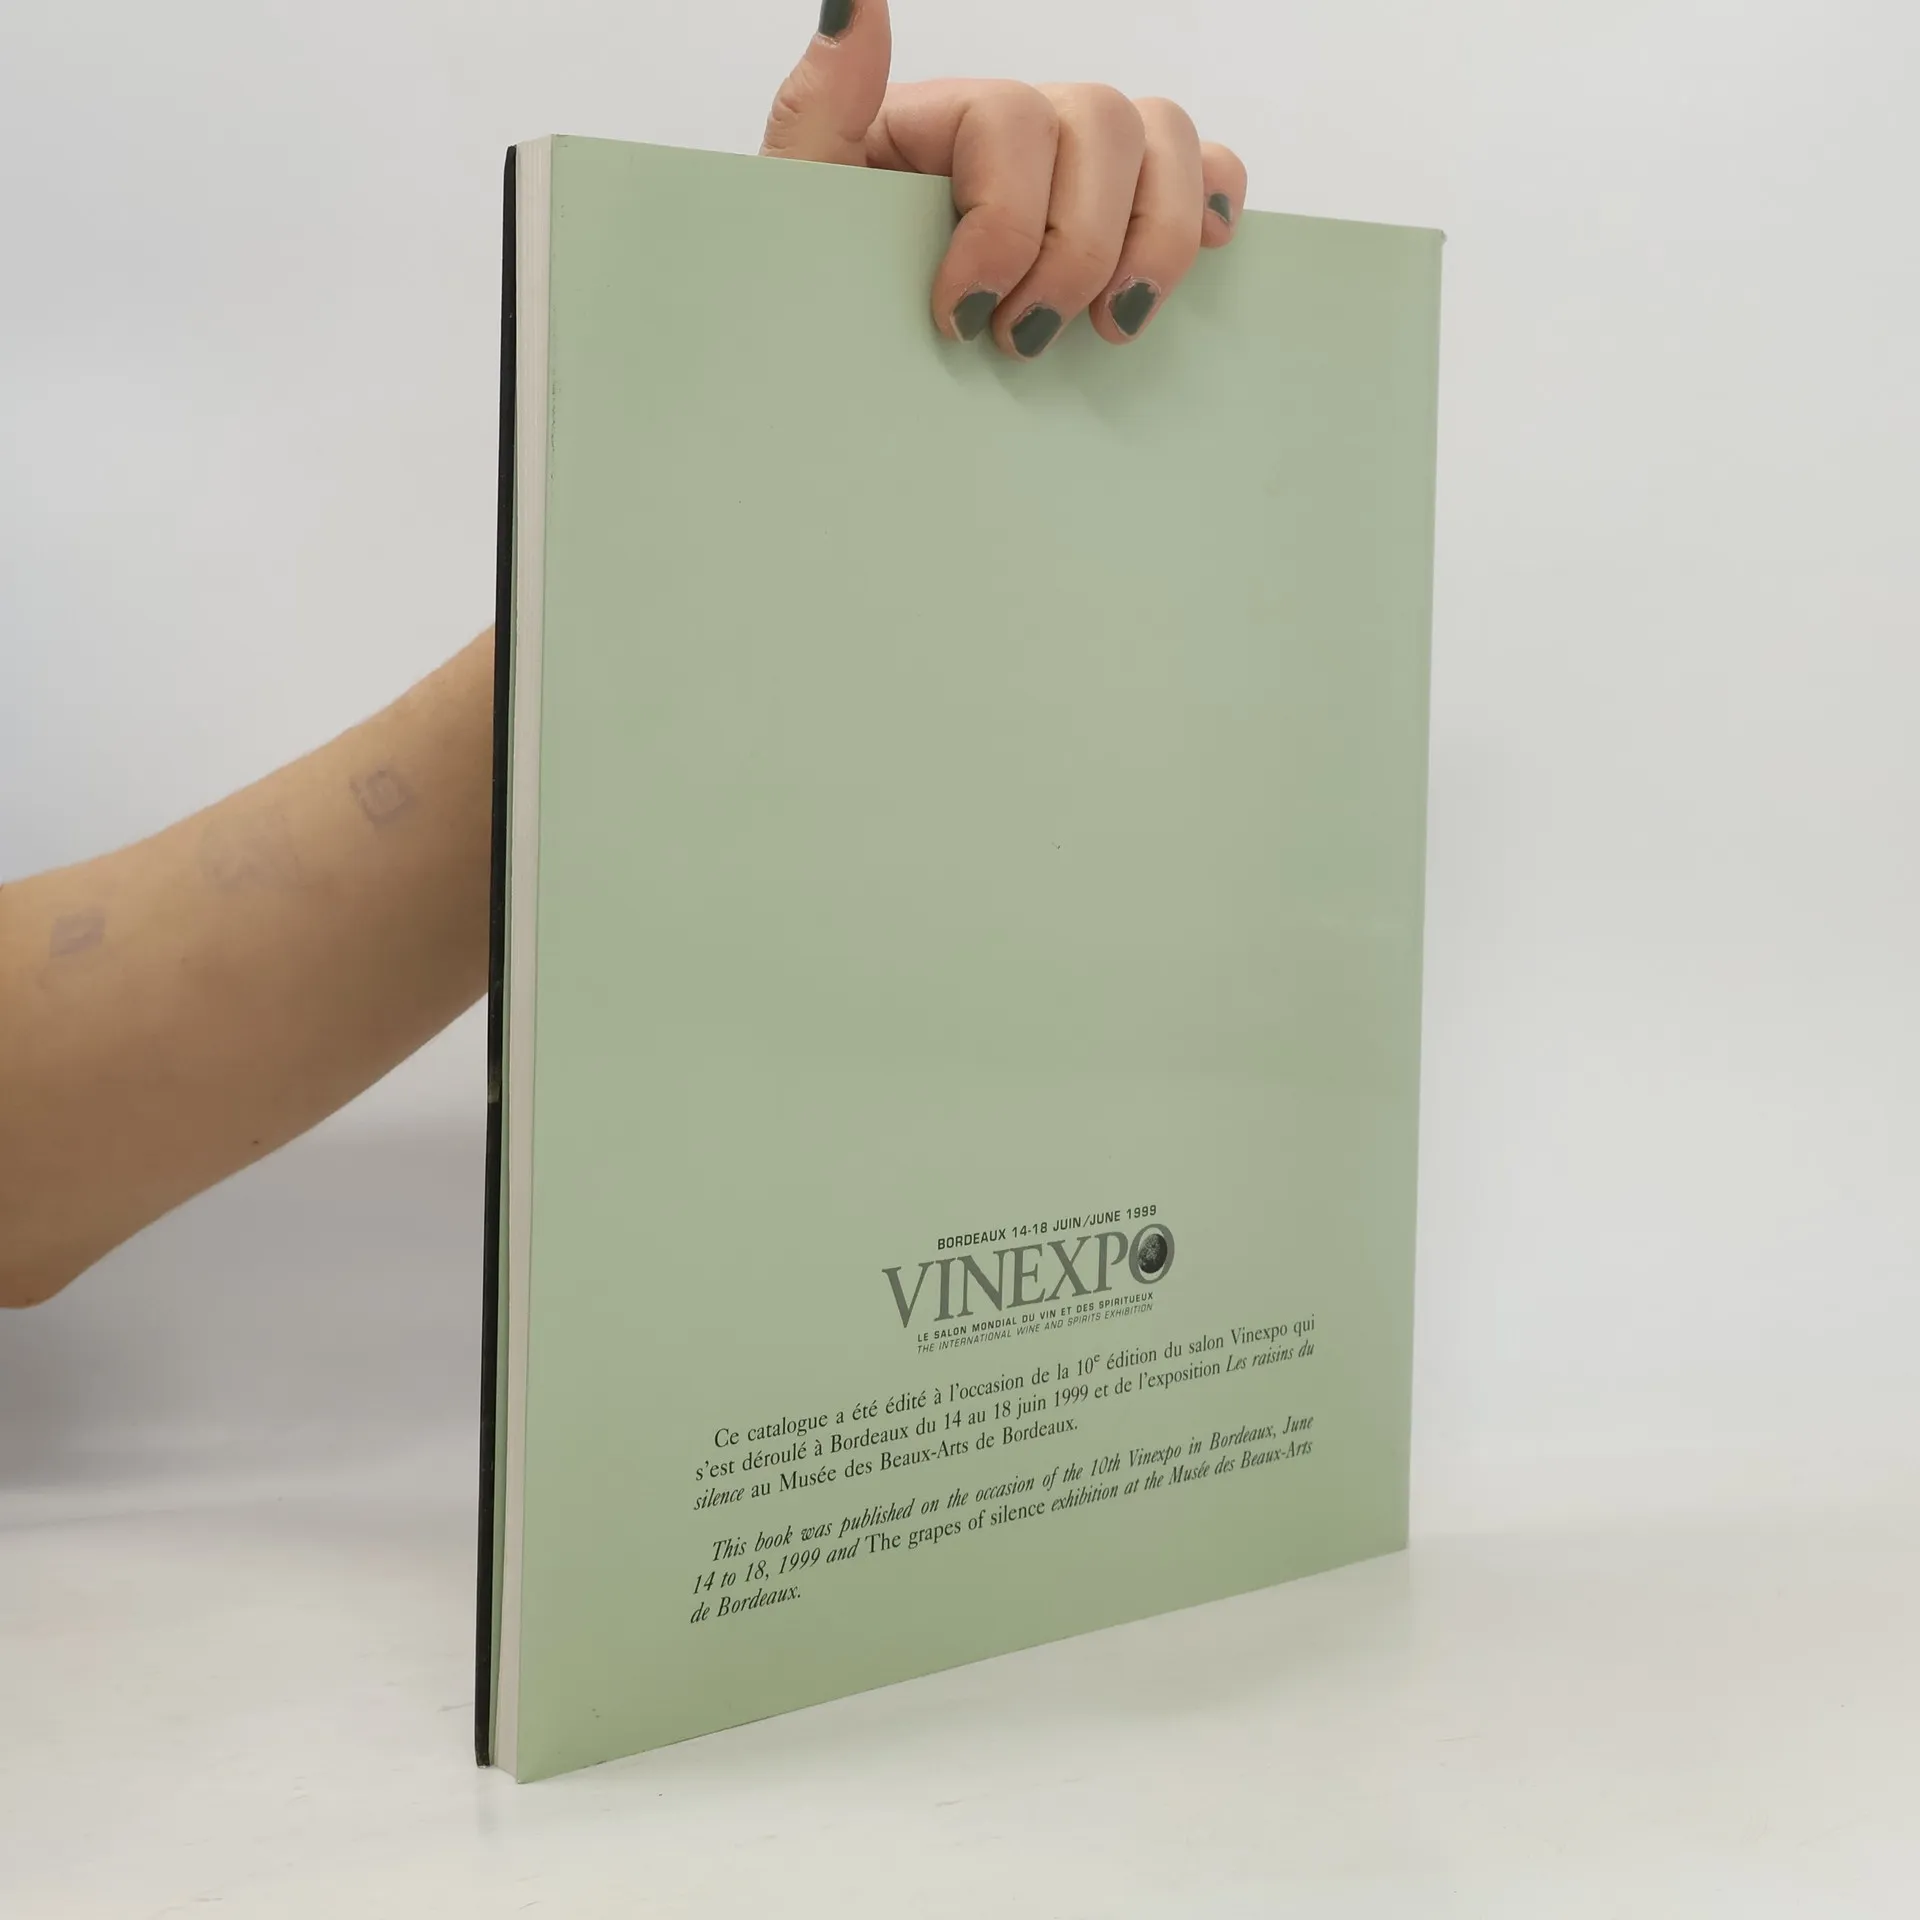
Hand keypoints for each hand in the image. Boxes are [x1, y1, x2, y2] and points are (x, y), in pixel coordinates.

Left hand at [760, 0, 1246, 357]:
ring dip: (1153, 241)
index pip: (1013, 120)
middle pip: (1102, 124)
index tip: (961, 316)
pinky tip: (1206, 253)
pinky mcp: (1130, 217)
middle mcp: (1025, 129)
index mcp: (944, 120)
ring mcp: (1083, 170)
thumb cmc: (828, 303)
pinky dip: (1212, 201)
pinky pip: (1203, 171)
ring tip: (1109, 327)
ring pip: (1164, 141)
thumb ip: (818, 111)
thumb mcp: (802, 213)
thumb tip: (853, 1)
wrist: (849, 380)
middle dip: (1076, 249)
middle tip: (1023, 342)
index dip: (1004, 223)